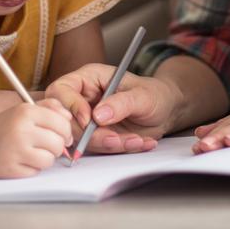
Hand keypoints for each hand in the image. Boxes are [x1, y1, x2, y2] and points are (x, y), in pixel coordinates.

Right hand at [0, 99, 72, 177]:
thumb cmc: (6, 126)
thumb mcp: (25, 109)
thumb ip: (50, 108)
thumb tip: (70, 118)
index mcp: (26, 112)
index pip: (61, 124)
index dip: (66, 132)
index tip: (62, 136)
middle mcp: (21, 130)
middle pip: (57, 144)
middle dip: (56, 147)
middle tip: (47, 146)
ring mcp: (15, 151)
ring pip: (48, 160)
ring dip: (45, 159)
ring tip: (34, 153)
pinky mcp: (10, 169)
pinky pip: (35, 172)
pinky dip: (32, 168)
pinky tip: (22, 161)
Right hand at [46, 63, 180, 153]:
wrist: (166, 112)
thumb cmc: (155, 94)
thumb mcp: (143, 95)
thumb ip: (121, 103)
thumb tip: (98, 115)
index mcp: (89, 78)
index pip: (62, 90)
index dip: (70, 106)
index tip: (89, 120)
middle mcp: (85, 99)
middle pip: (68, 120)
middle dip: (91, 135)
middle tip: (115, 139)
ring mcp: (89, 120)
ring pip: (82, 139)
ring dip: (108, 144)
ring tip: (135, 140)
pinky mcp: (96, 137)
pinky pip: (97, 149)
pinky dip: (117, 150)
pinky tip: (138, 142)